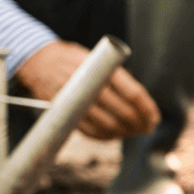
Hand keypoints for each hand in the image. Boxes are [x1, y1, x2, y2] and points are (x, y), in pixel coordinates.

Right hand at [15, 39, 159, 139]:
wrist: (38, 60)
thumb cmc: (74, 59)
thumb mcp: (97, 57)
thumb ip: (117, 76)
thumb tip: (141, 102)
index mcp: (101, 68)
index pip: (133, 93)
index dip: (147, 108)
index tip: (155, 117)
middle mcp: (89, 85)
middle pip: (123, 111)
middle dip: (140, 123)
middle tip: (148, 128)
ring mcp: (76, 100)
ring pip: (108, 124)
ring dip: (125, 132)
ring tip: (134, 132)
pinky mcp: (65, 112)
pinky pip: (89, 131)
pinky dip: (105, 136)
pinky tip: (115, 135)